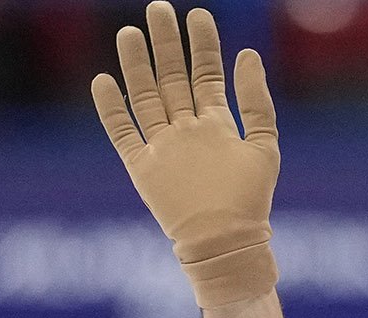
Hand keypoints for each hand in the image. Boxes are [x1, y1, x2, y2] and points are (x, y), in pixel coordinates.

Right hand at [92, 2, 280, 308]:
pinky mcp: (142, 168)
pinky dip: (111, 109)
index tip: (198, 14)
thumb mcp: (264, 145)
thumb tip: (249, 53)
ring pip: (146, 97)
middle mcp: (187, 131)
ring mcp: (163, 147)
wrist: (226, 243)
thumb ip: (256, 101)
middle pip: (172, 77)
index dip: (202, 45)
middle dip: (166, 43)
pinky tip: (103, 80)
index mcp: (216, 125)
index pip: (206, 74)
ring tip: (130, 32)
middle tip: (158, 7)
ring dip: (137, 65)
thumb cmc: (250, 201)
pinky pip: (122, 133)